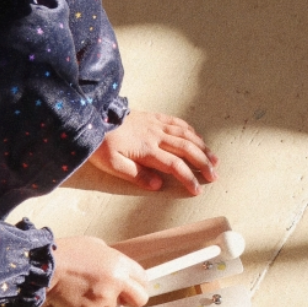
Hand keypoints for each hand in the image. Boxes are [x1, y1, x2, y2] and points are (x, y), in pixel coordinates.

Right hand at [47, 235, 147, 306]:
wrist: (45, 268)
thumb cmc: (67, 253)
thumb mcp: (96, 246)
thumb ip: (112, 259)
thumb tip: (119, 269)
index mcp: (120, 264)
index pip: (144, 280)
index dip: (139, 285)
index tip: (134, 288)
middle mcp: (116, 282)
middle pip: (140, 300)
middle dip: (131, 300)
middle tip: (120, 297)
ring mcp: (104, 299)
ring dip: (105, 304)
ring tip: (88, 291)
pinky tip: (78, 296)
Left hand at [89, 110, 218, 196]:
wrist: (93, 116)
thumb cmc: (101, 144)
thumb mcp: (113, 165)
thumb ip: (136, 175)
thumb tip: (158, 185)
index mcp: (147, 150)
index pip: (175, 166)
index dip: (188, 179)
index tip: (197, 190)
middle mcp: (156, 136)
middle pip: (186, 149)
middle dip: (203, 163)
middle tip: (214, 175)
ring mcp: (156, 124)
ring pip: (186, 135)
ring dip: (202, 147)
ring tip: (214, 158)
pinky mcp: (152, 116)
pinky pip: (176, 122)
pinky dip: (190, 130)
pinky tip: (197, 136)